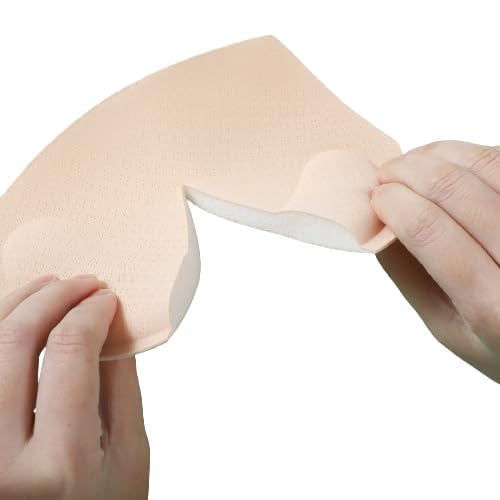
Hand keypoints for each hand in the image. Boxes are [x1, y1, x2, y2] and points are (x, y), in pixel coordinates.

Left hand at [0, 275, 148, 498]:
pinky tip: (13, 319)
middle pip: (14, 343)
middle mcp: (0, 462)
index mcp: (59, 464)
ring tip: (46, 287)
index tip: (107, 298)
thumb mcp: (128, 457)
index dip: (90, 312)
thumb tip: (113, 328)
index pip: (68, 353)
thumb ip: (121, 389)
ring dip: (15, 305)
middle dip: (52, 297)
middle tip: (82, 282)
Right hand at [371, 141, 499, 382]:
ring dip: (438, 153)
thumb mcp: (446, 325)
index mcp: (492, 309)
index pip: (432, 233)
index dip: (394, 203)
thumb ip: (407, 275)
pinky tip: (449, 162)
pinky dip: (469, 153)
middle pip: (458, 192)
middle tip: (386, 172)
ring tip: (413, 162)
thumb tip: (375, 221)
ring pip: (487, 165)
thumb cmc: (499, 340)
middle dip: (409, 171)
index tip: (375, 194)